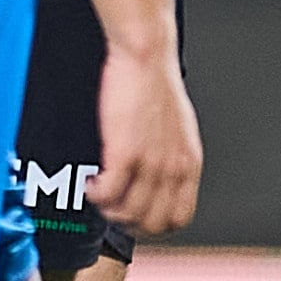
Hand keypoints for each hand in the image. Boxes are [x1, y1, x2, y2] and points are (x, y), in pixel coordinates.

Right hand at [91, 42, 201, 240]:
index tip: (136, 215)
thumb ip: (172, 159)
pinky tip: (90, 183)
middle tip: (113, 207)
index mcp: (189, 164)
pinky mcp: (125, 153)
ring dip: (108, 210)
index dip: (155, 224)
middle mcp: (173, 169)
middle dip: (129, 222)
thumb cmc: (156, 85)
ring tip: (99, 193)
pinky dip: (95, 195)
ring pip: (128, 214)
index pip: (179, 218)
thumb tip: (159, 179)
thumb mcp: (178, 130)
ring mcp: (150, 164)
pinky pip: (107, 194)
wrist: (146, 56)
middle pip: (153, 224)